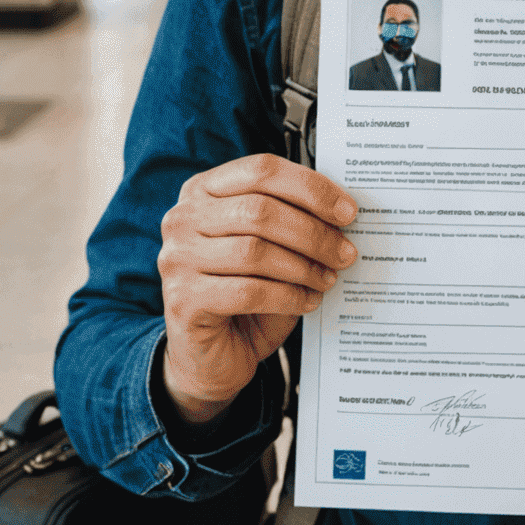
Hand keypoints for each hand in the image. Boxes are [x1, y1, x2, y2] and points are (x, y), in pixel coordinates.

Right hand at [157, 155, 358, 424]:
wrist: (211, 354)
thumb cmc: (246, 291)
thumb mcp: (270, 246)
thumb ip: (293, 219)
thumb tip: (344, 210)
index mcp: (204, 189)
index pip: (262, 170)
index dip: (311, 188)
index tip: (348, 212)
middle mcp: (183, 217)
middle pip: (260, 211)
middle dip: (313, 232)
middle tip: (345, 252)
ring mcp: (177, 258)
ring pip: (255, 251)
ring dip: (303, 266)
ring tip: (328, 278)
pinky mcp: (182, 300)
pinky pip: (248, 291)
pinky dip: (288, 295)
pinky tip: (307, 301)